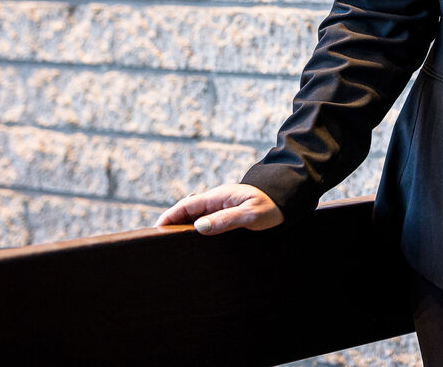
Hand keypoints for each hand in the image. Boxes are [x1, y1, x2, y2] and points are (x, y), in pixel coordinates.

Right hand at [154, 183, 283, 234]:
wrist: (288, 198)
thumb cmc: (272, 205)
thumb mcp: (250, 214)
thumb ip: (226, 220)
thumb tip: (199, 227)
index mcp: (218, 196)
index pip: (186, 205)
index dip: (169, 216)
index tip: (155, 230)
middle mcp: (217, 200)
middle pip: (188, 212)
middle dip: (172, 225)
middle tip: (158, 243)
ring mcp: (222, 207)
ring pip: (196, 218)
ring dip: (183, 229)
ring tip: (171, 246)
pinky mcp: (228, 214)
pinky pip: (207, 222)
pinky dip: (196, 231)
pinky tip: (193, 243)